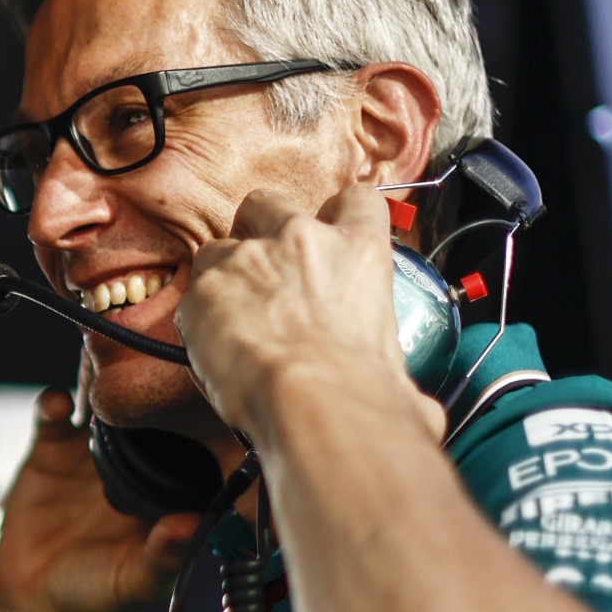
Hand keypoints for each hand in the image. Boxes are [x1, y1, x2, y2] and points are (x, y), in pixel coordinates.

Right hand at [0, 355, 200, 611]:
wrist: (30, 610)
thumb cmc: (94, 602)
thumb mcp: (134, 583)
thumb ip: (163, 556)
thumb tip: (193, 525)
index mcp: (164, 489)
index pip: (188, 441)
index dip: (190, 415)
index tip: (194, 389)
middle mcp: (134, 464)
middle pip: (146, 409)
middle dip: (147, 383)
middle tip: (149, 356)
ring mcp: (91, 454)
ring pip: (102, 399)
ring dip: (102, 379)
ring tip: (103, 361)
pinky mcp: (49, 451)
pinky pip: (54, 412)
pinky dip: (56, 401)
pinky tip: (60, 406)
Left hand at [177, 184, 442, 442]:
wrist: (314, 403)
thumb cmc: (362, 391)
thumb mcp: (398, 367)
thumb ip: (396, 369)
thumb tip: (418, 409)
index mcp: (359, 252)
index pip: (357, 201)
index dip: (342, 214)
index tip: (333, 232)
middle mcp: (302, 241)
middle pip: (269, 202)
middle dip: (261, 226)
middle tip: (265, 269)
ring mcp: (248, 259)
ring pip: (219, 248)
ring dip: (224, 275)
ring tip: (230, 318)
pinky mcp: (205, 289)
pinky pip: (193, 297)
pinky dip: (198, 318)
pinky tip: (211, 350)